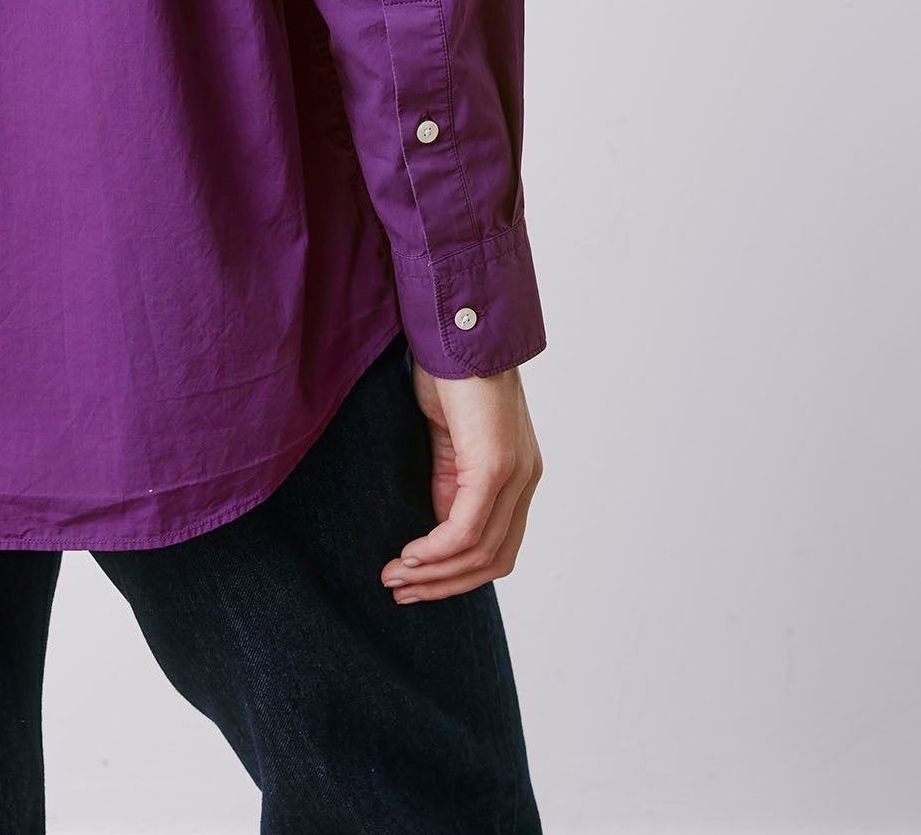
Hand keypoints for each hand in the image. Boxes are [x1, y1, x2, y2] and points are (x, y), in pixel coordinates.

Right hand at [380, 361, 541, 602]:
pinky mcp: (494, 465)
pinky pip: (466, 528)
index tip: (415, 581)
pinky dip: (435, 550)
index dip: (457, 575)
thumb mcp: (449, 438)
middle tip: (401, 592)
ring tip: (395, 578)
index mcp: (518, 474)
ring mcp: (515, 474)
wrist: (456, 327)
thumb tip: (438, 528)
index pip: (498, 547)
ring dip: (433, 574)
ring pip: (479, 551)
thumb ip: (450, 481)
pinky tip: (408, 556)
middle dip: (444, 585)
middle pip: (493, 561)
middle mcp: (525, 479)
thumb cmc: (449, 372)